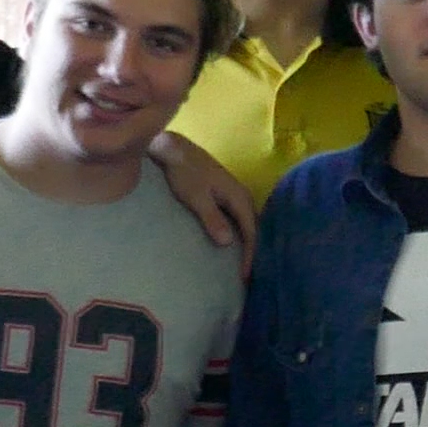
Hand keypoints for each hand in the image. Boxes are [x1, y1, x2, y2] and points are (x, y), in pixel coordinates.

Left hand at [150, 131, 258, 265]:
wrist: (173, 150)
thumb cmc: (183, 173)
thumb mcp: (196, 198)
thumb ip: (212, 219)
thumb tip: (228, 243)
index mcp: (239, 198)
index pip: (251, 232)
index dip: (249, 255)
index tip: (244, 276)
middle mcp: (243, 196)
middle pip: (254, 229)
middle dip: (253, 252)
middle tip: (248, 275)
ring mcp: (236, 194)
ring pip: (248, 223)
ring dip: (248, 243)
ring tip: (243, 262)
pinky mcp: (226, 194)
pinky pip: (240, 218)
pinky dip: (240, 233)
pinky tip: (235, 243)